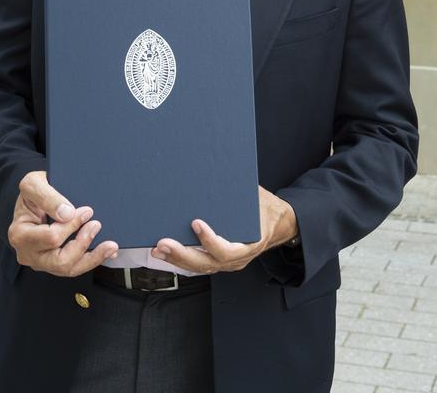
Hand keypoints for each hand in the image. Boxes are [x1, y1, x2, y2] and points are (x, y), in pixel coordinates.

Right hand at [7, 170, 118, 276]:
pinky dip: (91, 260)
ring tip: (110, 246)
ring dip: (92, 258)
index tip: (86, 211)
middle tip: (96, 225)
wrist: (34, 197)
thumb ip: (47, 197)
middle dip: (83, 244)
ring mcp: (41, 260)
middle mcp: (28, 253)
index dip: (71, 226)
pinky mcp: (53, 262)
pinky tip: (106, 252)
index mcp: (20, 234)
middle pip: (60, 261)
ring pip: (69, 269)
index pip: (51, 238)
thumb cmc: (32, 190)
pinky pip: (73, 267)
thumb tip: (67, 214)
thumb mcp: (34, 184)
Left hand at [151, 186, 297, 273]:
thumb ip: (238, 190)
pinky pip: (199, 265)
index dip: (211, 241)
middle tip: (163, 242)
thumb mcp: (256, 196)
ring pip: (200, 267)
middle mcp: (237, 259)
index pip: (227, 251)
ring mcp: (227, 263)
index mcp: (250, 243)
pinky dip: (181, 259)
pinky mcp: (218, 261)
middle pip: (207, 263)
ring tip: (157, 248)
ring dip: (176, 259)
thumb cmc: (264, 207)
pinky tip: (164, 251)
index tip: (196, 223)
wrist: (279, 223)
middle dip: (182, 254)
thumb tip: (219, 168)